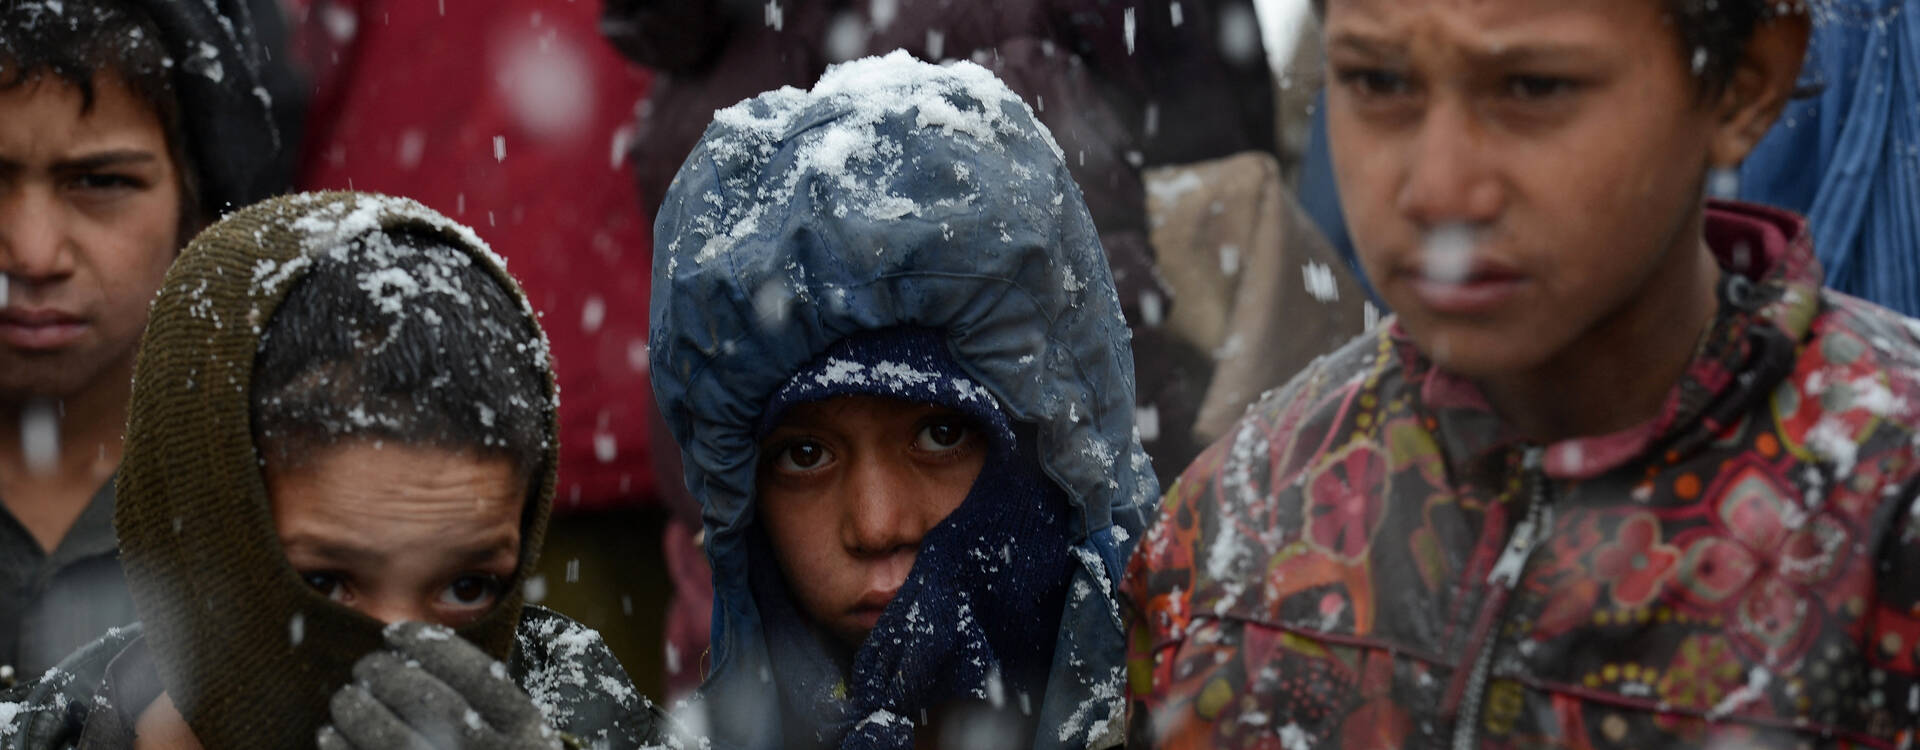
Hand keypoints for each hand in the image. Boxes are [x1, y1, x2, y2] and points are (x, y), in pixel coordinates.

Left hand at [317, 622, 563, 749]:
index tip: (396, 632)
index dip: (430, 644)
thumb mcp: (516, 735)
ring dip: (357, 711)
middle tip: (366, 666)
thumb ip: (484, 701)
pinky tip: (330, 733)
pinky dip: (341, 748)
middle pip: (430, 701)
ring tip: (345, 697)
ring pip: (393, 739)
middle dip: (386, 675)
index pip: (476, 672)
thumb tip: (412, 651)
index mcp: (525, 730)